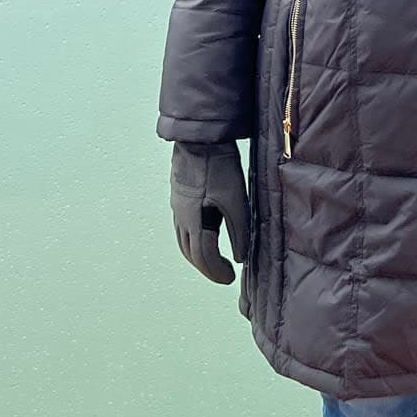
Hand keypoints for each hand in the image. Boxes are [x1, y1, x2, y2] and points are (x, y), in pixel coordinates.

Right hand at [170, 140, 249, 284]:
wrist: (199, 138)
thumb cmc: (219, 167)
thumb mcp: (236, 200)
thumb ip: (239, 230)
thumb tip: (239, 257)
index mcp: (193, 220)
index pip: (203, 257)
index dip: (217, 272)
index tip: (231, 278)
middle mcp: (180, 216)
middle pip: (190, 253)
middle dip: (207, 267)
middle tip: (223, 274)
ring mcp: (177, 206)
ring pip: (184, 241)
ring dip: (198, 255)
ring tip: (215, 260)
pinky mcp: (180, 196)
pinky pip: (183, 227)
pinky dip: (194, 239)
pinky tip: (206, 234)